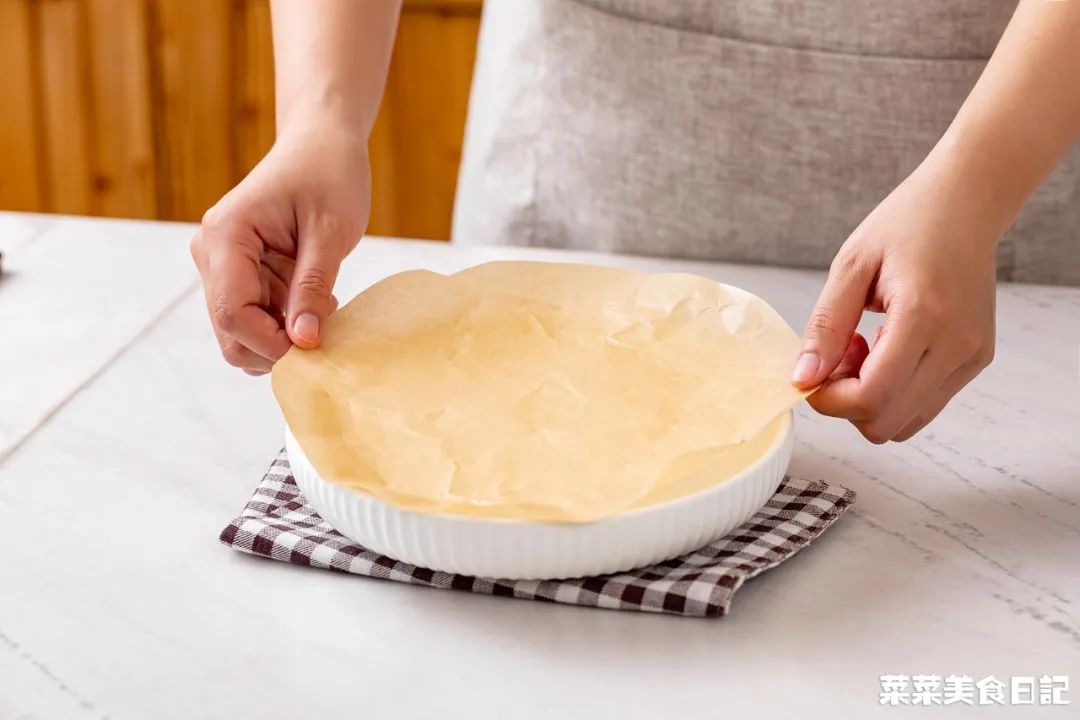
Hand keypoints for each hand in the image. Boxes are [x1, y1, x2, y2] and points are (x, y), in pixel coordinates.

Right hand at [190, 120, 369, 374]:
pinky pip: (256, 319)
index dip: (271, 343)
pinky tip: (313, 303)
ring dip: (282, 337)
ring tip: (321, 308)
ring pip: (241, 333)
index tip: (314, 348)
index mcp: (225, 236)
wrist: (321, 144)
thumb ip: (313, 287)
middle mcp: (212, 254)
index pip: (232, 313)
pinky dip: (285, 325)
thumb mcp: (330, 231)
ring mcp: (222, 267)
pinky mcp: (241, 276)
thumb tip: (303, 342)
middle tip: (323, 330)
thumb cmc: (328, 175)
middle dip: (275, 346)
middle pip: (230, 332)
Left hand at [791, 158, 1000, 442]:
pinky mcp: (977, 360)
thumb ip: (825, 327)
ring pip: (906, 423)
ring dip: (872, 400)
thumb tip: (803, 379)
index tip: (813, 371)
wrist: (966, 203)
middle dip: (847, 402)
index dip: (829, 400)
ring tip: (865, 348)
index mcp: (924, 316)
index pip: (871, 398)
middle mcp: (957, 345)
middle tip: (840, 354)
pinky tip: (887, 348)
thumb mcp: (850, 265)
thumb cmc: (906, 224)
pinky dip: (896, 391)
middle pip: (886, 423)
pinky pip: (925, 405)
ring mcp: (972, 357)